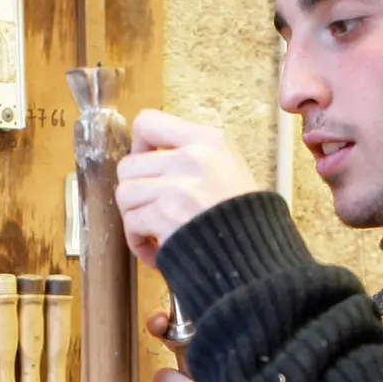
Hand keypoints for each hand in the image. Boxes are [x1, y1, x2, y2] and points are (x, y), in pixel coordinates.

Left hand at [117, 111, 260, 266]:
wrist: (257, 259)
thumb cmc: (245, 222)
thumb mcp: (230, 169)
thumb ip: (193, 157)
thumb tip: (150, 158)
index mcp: (208, 140)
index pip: (147, 122)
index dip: (137, 146)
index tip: (146, 167)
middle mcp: (192, 157)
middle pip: (128, 164)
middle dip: (135, 192)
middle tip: (151, 210)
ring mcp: (178, 186)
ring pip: (124, 194)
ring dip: (135, 217)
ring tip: (155, 231)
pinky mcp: (166, 215)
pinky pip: (131, 224)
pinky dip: (139, 243)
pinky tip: (159, 250)